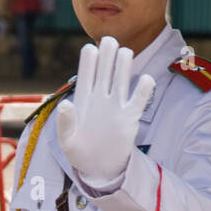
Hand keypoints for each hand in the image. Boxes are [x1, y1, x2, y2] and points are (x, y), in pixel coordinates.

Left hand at [56, 36, 153, 187]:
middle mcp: (101, 96)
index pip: (86, 71)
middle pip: (105, 67)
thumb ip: (65, 124)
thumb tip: (66, 105)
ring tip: (124, 54)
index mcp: (83, 98)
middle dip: (108, 51)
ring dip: (124, 62)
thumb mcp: (67, 142)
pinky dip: (145, 87)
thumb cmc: (79, 154)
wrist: (99, 169)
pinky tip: (145, 81)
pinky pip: (140, 97)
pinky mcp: (130, 116)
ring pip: (122, 75)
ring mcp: (116, 104)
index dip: (89, 57)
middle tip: (110, 42)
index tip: (90, 49)